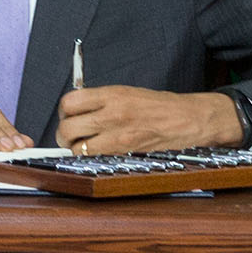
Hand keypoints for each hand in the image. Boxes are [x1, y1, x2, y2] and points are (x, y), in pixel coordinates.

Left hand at [54, 86, 241, 155]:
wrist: (188, 119)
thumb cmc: (159, 106)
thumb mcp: (128, 92)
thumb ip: (101, 100)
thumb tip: (76, 109)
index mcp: (112, 94)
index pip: (70, 102)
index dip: (64, 111)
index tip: (68, 115)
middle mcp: (113, 114)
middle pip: (68, 128)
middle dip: (64, 135)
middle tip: (71, 136)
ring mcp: (119, 136)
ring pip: (77, 149)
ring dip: (75, 151)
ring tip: (83, 148)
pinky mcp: (126, 153)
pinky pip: (95, 160)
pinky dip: (90, 160)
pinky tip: (98, 155)